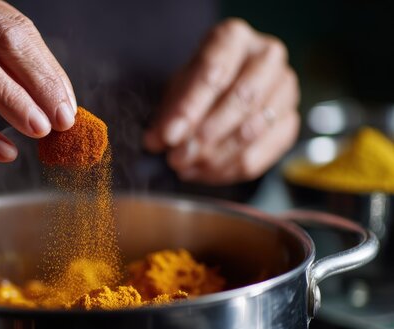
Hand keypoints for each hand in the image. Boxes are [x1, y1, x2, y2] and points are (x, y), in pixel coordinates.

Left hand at [143, 18, 299, 184]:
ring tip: (186, 166)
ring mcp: (285, 89)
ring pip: (252, 130)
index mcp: (234, 38)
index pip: (214, 71)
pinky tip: (204, 172)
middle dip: (205, 136)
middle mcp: (267, 57)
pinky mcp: (290, 122)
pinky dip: (228, 170)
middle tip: (177, 157)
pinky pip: (261, 155)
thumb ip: (168, 113)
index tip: (169, 136)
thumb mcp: (177, 88)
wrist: (226, 86)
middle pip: (242, 99)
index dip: (189, 108)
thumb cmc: (200, 83)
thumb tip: (156, 140)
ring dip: (214, 157)